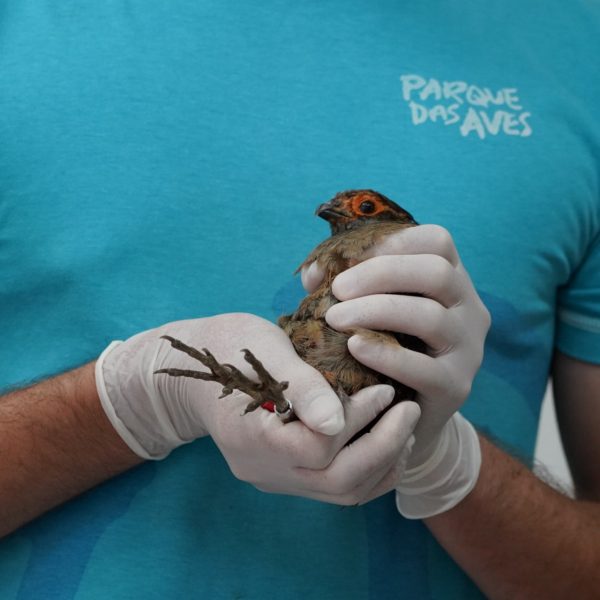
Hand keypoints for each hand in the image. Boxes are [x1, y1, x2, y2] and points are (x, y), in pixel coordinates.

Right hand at [96, 313, 419, 503]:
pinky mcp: (284, 476)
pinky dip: (369, 470)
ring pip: (341, 492)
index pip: (319, 447)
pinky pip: (334, 488)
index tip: (383, 388)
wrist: (195, 373)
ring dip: (382, 463)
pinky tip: (387, 443)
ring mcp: (273, 478)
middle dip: (384, 446)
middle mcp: (263, 469)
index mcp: (251, 435)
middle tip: (410, 410)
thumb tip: (338, 421)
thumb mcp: (262, 349)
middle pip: (337, 481)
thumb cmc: (228, 348)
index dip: (359, 418)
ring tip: (406, 428)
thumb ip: (300, 386)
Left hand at [304, 225, 490, 515]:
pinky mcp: (455, 387)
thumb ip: (344, 285)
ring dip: (376, 311)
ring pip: (431, 317)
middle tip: (337, 289)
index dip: (393, 241)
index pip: (437, 241)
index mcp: (452, 279)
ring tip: (335, 319)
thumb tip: (314, 272)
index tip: (350, 257)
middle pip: (437, 273)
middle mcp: (469, 308)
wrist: (401, 410)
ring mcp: (468, 348)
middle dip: (380, 274)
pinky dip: (386, 355)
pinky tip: (354, 347)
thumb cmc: (381, 346)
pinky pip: (424, 368)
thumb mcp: (368, 307)